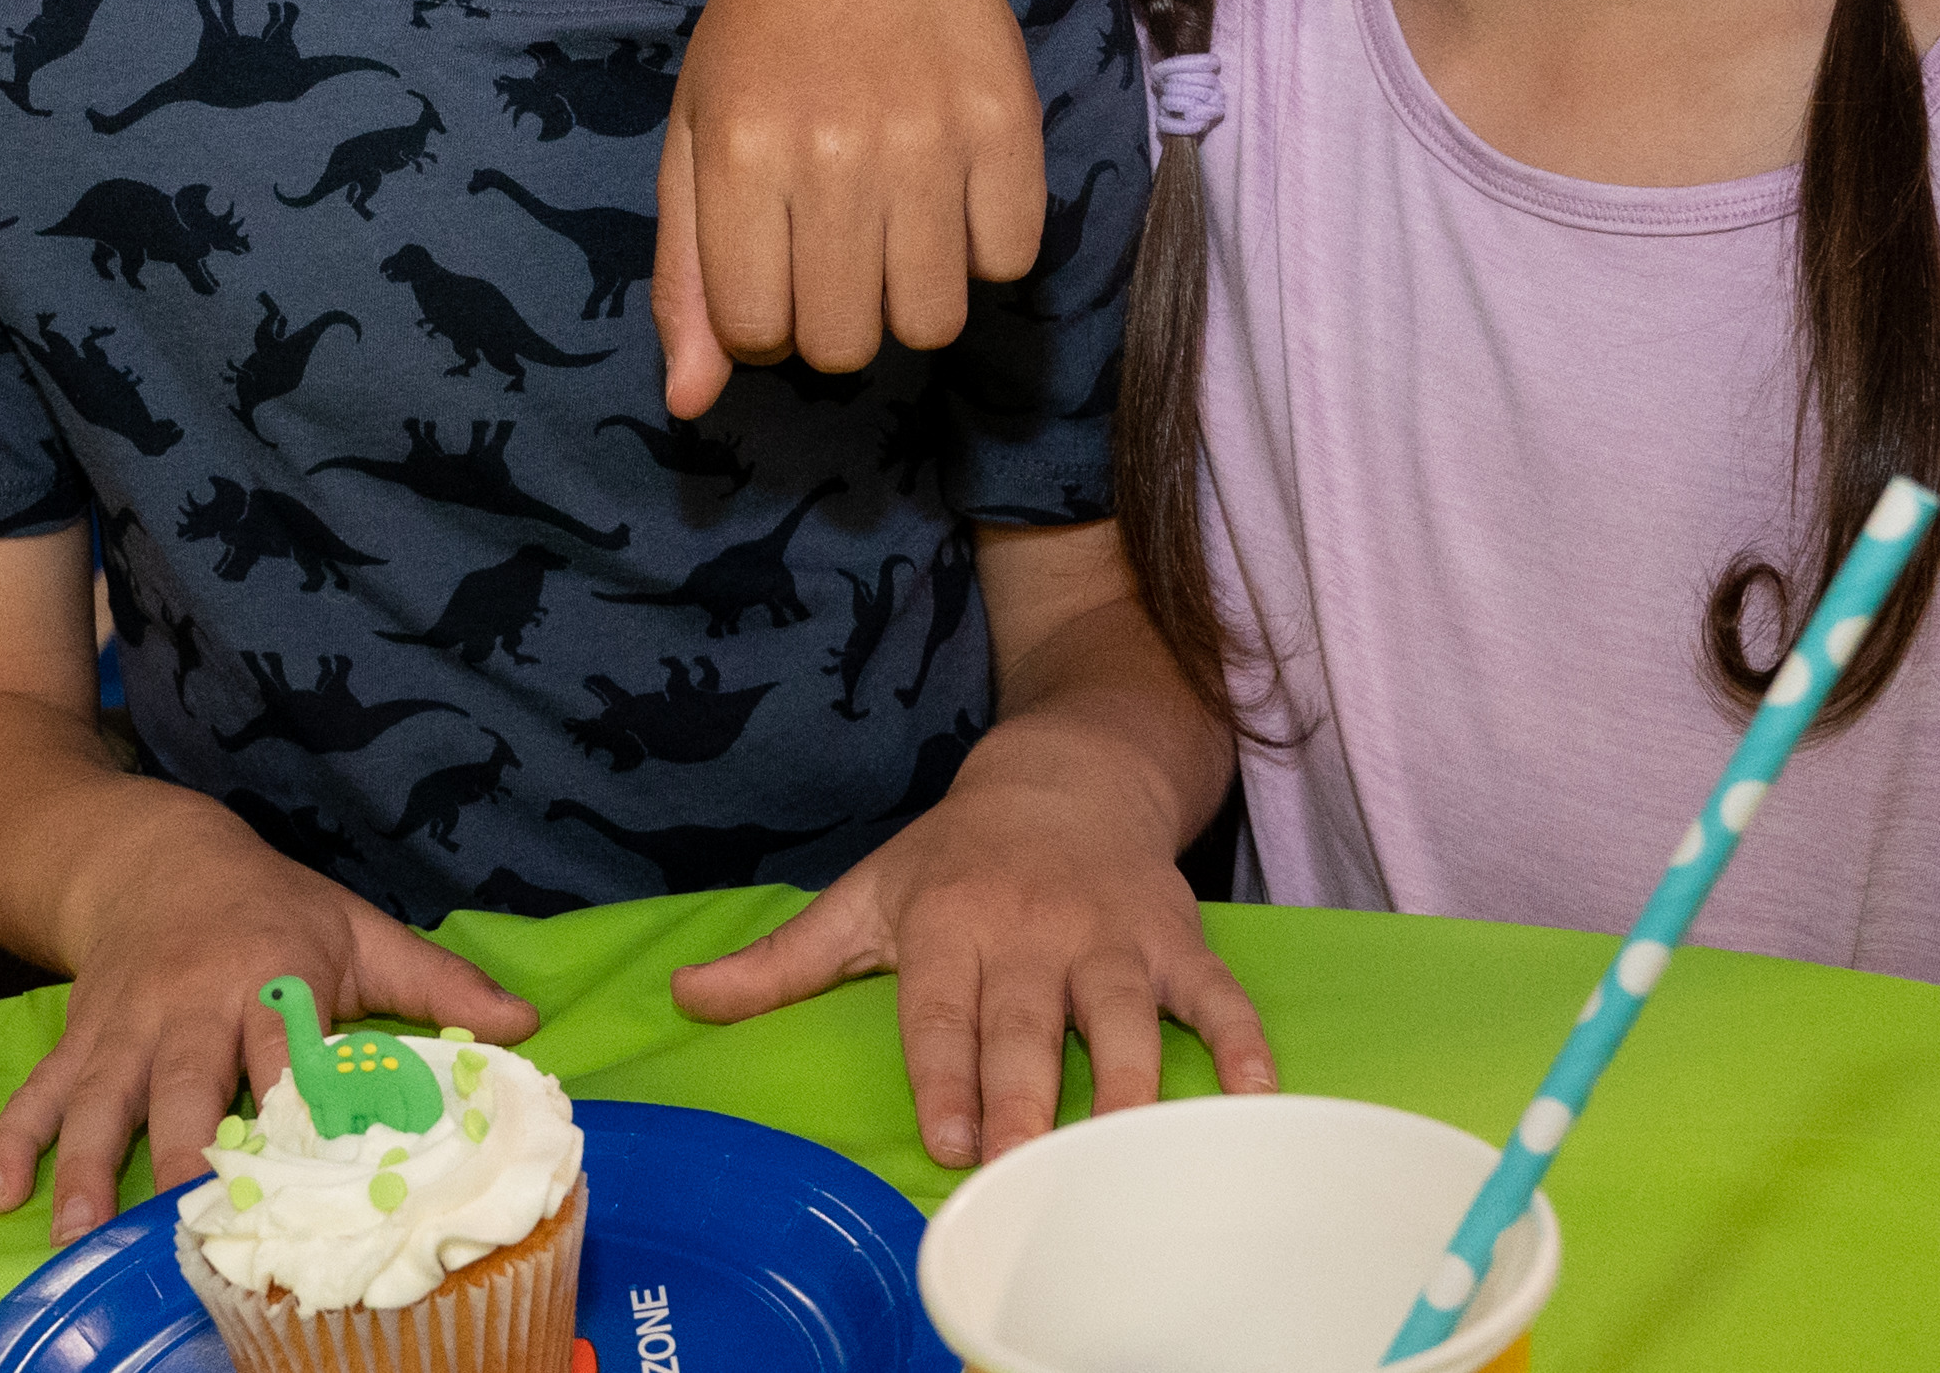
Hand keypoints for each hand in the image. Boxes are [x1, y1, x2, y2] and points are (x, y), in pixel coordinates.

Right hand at [0, 816, 538, 1241]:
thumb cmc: (270, 904)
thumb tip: (524, 1026)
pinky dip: (14, 1140)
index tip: (309, 1171)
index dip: (297, 1105)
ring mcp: (127, 1025)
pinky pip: (40, 1089)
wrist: (153, 851)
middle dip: (182, 1153)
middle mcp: (193, 1004)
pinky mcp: (80, 1036)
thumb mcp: (356, 928)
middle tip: (183, 1223)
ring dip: (85, 1167)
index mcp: (272, 979)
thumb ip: (436, 984)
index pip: (289, 1049)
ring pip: (101, 1099)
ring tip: (74, 1236)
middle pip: (186, 1086)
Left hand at [655, 0, 1046, 415]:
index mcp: (740, 157)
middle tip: (838, 249)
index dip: (764, 321)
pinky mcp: (1009, 121)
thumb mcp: (695, 142)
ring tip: (898, 225)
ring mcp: (929, 138)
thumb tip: (692, 405)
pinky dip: (983, 246)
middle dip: (837, 318)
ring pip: (933, 321)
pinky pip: (1010, 261)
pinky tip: (955, 191)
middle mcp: (833, 154)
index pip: (756, 334)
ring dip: (911, 294)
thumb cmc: (758, 33)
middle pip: (846, 345)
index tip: (773, 265)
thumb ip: (687, 276)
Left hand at [666, 765, 1275, 1167]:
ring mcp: (1110, 935)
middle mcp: (1031, 929)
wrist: (1067, 772)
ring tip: (1128, 1153)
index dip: (944, 1071)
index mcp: (948, 924)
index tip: (947, 1137)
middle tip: (1023, 1166)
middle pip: (1029, 1026)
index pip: (941, 1008)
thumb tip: (683, 997)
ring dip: (1130, 1085)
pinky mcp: (1176, 939)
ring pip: (1124, 1018)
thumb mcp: (865, 895)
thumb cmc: (955, 857)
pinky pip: (1217, 995)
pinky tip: (1255, 1097)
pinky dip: (1242, 1043)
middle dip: (1025, 1096)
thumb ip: (782, 959)